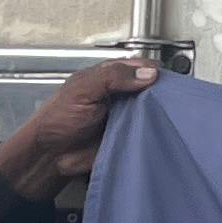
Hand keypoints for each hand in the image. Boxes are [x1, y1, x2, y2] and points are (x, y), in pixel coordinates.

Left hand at [0, 58, 162, 202]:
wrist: (50, 155)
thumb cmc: (59, 119)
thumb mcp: (83, 89)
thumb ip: (113, 77)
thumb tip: (149, 73)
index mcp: (108, 77)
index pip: (138, 67)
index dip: (152, 71)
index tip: (165, 80)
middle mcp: (120, 95)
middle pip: (149, 88)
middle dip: (161, 93)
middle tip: (171, 99)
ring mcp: (125, 116)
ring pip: (152, 110)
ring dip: (160, 113)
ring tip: (171, 115)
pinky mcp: (128, 137)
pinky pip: (147, 132)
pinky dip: (155, 131)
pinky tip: (163, 131)